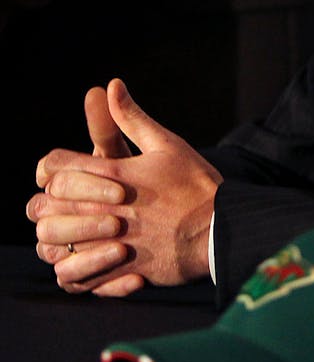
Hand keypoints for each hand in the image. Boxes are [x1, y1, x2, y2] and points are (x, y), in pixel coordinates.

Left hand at [29, 78, 220, 295]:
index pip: (53, 167)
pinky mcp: (117, 271)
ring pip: (51, 243)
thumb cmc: (196, 185)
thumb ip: (132, 118)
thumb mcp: (167, 145)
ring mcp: (109, 243)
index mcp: (113, 176)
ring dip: (57, 236)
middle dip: (50, 203)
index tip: (67, 172)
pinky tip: (86, 257)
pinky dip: (72, 267)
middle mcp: (104, 210)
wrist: (221, 230)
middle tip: (68, 203)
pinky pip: (73, 276)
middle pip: (44, 206)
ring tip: (74, 232)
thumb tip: (111, 85)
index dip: (52, 168)